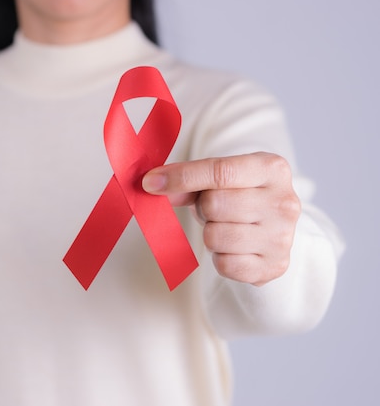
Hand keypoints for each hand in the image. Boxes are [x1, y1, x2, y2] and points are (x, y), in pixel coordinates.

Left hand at [142, 152, 300, 285]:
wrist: (272, 228)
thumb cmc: (240, 197)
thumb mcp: (219, 179)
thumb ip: (188, 180)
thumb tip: (155, 185)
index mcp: (272, 168)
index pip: (220, 170)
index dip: (181, 177)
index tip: (151, 183)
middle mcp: (284, 201)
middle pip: (214, 205)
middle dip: (203, 208)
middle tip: (214, 210)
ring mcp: (282, 237)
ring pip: (215, 236)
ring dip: (210, 233)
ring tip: (225, 227)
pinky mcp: (274, 266)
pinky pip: (224, 264)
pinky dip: (220, 258)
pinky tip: (233, 247)